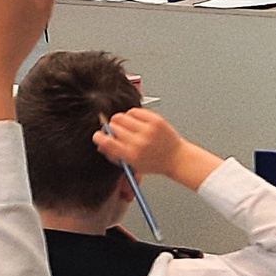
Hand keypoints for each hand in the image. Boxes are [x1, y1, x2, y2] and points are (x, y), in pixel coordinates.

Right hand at [91, 106, 218, 191]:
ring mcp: (148, 129)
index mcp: (132, 155)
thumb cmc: (155, 163)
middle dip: (112, 128)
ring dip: (121, 120)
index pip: (107, 142)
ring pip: (122, 116)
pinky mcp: (155, 120)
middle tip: (117, 131)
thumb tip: (100, 143)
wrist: (177, 158)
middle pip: (113, 126)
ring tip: (127, 126)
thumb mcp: (133, 165)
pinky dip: (132, 114)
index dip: (99, 137)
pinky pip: (134, 110)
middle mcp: (139, 142)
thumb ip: (114, 154)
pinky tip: (136, 121)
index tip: (98, 135)